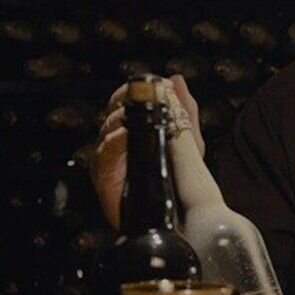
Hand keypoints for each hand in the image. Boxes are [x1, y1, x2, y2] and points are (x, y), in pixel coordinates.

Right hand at [90, 74, 204, 229]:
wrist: (178, 216)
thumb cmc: (181, 178)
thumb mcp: (189, 139)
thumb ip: (184, 110)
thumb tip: (175, 78)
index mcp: (134, 130)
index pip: (122, 102)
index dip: (128, 90)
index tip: (144, 83)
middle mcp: (117, 142)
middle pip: (111, 112)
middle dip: (124, 100)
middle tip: (138, 94)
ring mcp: (109, 159)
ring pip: (106, 130)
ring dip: (120, 118)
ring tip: (137, 116)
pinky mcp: (104, 177)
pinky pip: (104, 154)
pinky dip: (115, 141)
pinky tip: (126, 135)